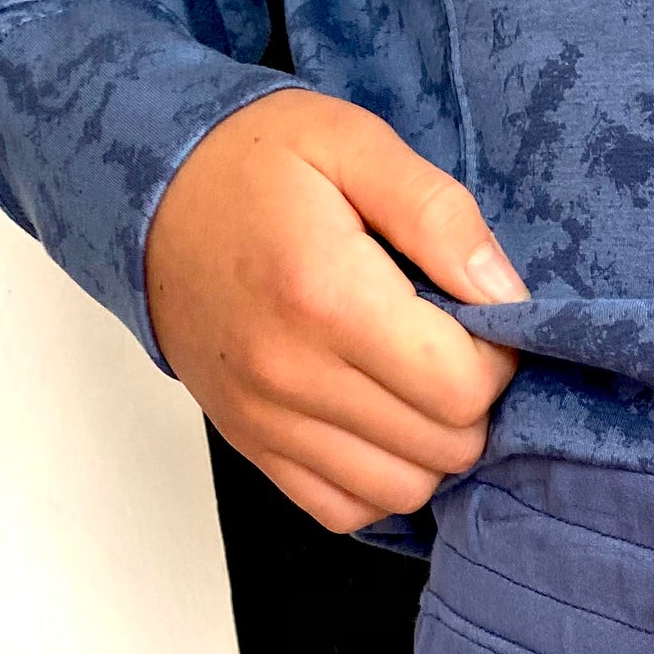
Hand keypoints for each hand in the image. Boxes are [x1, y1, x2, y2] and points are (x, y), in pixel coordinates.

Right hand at [146, 89, 528, 532]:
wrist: (145, 195)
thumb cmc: (254, 163)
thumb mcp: (352, 143)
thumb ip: (438, 214)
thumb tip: (507, 295)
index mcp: (325, 296)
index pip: (461, 387)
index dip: (497, 358)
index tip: (479, 319)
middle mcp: (291, 374)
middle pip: (444, 447)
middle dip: (471, 402)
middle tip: (450, 347)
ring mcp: (266, 420)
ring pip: (403, 491)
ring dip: (432, 448)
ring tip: (417, 385)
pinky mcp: (251, 445)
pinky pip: (345, 510)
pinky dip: (380, 481)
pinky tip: (382, 425)